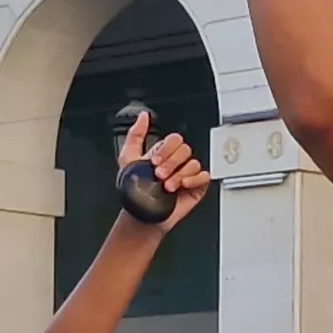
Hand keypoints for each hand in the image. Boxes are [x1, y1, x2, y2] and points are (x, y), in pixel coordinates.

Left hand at [115, 110, 213, 227]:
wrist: (141, 216)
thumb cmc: (134, 192)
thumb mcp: (128, 158)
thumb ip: (135, 135)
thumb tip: (143, 116)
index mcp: (164, 152)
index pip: (173, 140)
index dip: (165, 150)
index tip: (154, 162)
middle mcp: (177, 162)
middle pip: (185, 149)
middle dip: (171, 163)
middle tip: (159, 175)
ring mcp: (187, 174)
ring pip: (194, 163)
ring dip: (179, 174)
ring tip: (167, 186)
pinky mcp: (196, 187)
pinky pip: (204, 176)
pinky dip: (194, 180)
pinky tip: (182, 186)